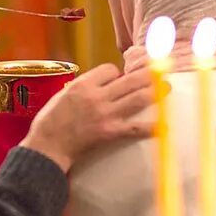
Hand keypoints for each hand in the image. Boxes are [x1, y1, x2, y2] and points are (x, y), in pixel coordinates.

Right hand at [20, 63, 154, 171]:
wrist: (48, 145)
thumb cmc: (51, 119)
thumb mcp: (63, 94)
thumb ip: (84, 87)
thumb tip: (102, 83)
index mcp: (83, 84)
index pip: (110, 69)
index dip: (116, 72)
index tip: (117, 78)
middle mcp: (97, 96)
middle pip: (129, 80)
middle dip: (148, 74)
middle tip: (160, 70)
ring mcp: (106, 114)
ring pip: (137, 99)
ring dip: (155, 92)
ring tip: (167, 87)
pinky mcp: (110, 132)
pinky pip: (134, 128)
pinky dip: (151, 127)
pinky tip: (164, 127)